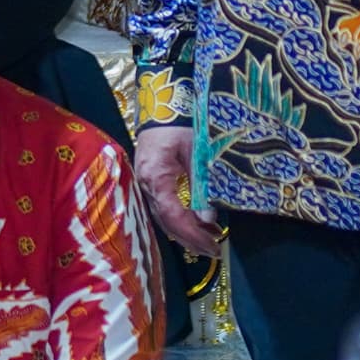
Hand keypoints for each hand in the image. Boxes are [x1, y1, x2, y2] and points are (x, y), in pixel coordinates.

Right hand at [132, 123, 221, 257]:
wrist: (160, 110)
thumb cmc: (178, 126)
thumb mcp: (195, 152)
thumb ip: (201, 184)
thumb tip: (208, 219)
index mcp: (156, 176)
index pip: (172, 214)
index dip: (191, 232)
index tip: (211, 243)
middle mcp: (146, 186)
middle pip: (166, 222)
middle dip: (190, 240)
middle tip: (214, 250)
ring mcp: (145, 186)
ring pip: (164, 219)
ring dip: (187, 233)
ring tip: (210, 241)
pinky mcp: (150, 185)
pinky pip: (164, 209)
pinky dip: (181, 221)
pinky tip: (198, 225)